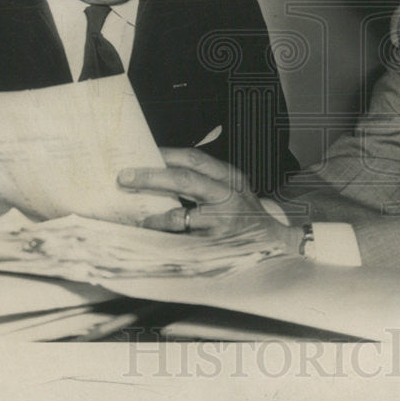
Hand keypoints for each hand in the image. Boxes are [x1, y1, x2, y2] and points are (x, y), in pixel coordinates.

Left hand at [117, 148, 298, 249]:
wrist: (274, 245)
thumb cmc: (245, 215)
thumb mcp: (232, 190)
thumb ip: (204, 181)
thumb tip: (158, 172)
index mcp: (229, 177)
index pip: (194, 158)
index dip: (165, 154)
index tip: (140, 153)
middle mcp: (227, 196)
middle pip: (185, 181)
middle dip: (151, 178)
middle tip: (124, 178)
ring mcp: (222, 223)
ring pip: (180, 216)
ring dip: (154, 218)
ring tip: (139, 219)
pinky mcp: (216, 247)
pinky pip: (182, 242)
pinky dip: (166, 241)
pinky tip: (154, 240)